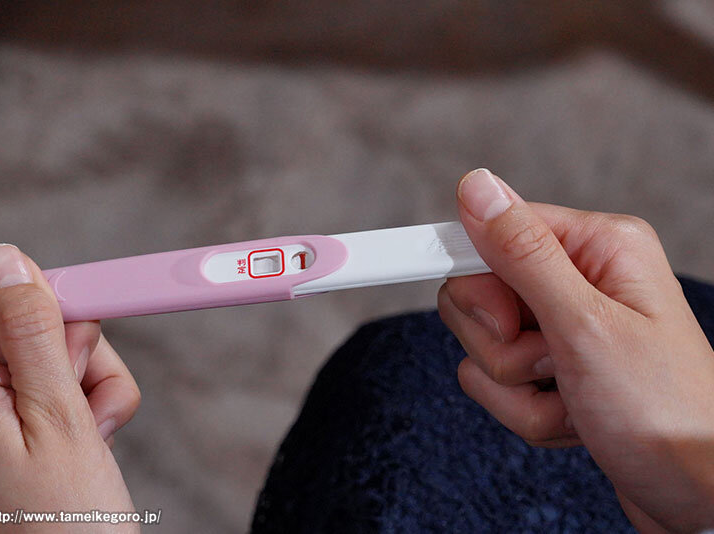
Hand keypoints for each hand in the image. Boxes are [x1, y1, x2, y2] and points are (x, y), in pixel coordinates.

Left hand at [0, 244, 140, 532]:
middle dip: (84, 369)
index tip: (111, 330)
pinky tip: (80, 460)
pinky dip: (77, 426)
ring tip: (89, 449)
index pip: (19, 301)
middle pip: (40, 336)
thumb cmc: (60, 529)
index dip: (73, 315)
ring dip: (88, 401)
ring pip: (53, 372)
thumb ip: (33, 332)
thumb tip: (5, 258)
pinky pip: (45, 408)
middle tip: (90, 420)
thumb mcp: (59, 420)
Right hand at [438, 169, 713, 532]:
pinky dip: (527, 413)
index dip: (466, 271)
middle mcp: (576, 281)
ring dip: (518, 388)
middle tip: (551, 362)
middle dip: (503, 346)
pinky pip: (499, 385)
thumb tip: (477, 187)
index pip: (493, 233)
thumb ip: (522, 253)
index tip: (403, 270)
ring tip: (572, 399)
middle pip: (477, 295)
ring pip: (483, 347)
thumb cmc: (667, 412)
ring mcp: (563, 329)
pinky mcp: (554, 371)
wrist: (699, 499)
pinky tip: (574, 420)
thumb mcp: (586, 325)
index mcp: (594, 248)